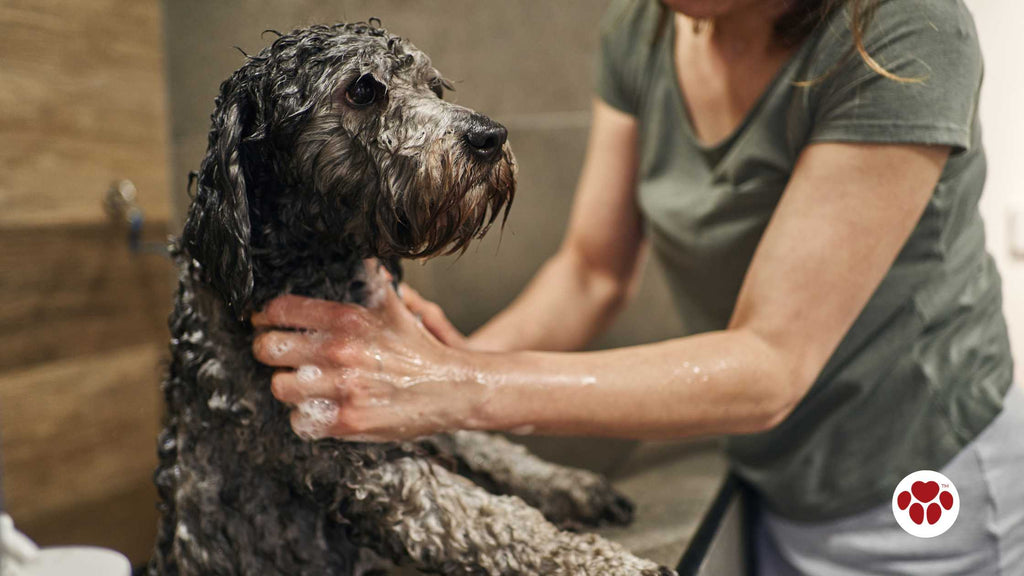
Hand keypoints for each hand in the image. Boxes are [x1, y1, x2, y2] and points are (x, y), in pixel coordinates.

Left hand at [251, 287, 483, 441]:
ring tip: (301, 382)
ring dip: (288, 385)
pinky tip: (319, 407)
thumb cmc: (418, 348)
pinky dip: (306, 416)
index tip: (265, 321)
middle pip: (269, 348)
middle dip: (269, 349)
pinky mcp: (346, 422)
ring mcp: (342, 389)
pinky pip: (300, 420)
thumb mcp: (395, 306)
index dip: (266, 315)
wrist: (451, 389)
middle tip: (278, 354)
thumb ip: (370, 280)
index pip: (281, 310)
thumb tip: (358, 253)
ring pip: (280, 386)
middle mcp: (341, 352)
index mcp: (348, 319)